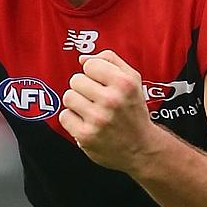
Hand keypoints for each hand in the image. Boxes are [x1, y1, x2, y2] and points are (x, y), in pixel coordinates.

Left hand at [59, 50, 156, 173]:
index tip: (100, 83)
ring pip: (68, 97)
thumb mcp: (133, 80)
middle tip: (96, 99)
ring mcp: (98, 119)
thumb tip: (83, 58)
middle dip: (84, 88)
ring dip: (77, 103)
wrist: (141, 148)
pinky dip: (72, 120)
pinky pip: (64, 116)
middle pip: (76, 80)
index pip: (89, 65)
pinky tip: (86, 123)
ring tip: (91, 110)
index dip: (93, 73)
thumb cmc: (134, 111)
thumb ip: (110, 61)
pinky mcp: (86, 135)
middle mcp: (111, 100)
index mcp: (124, 83)